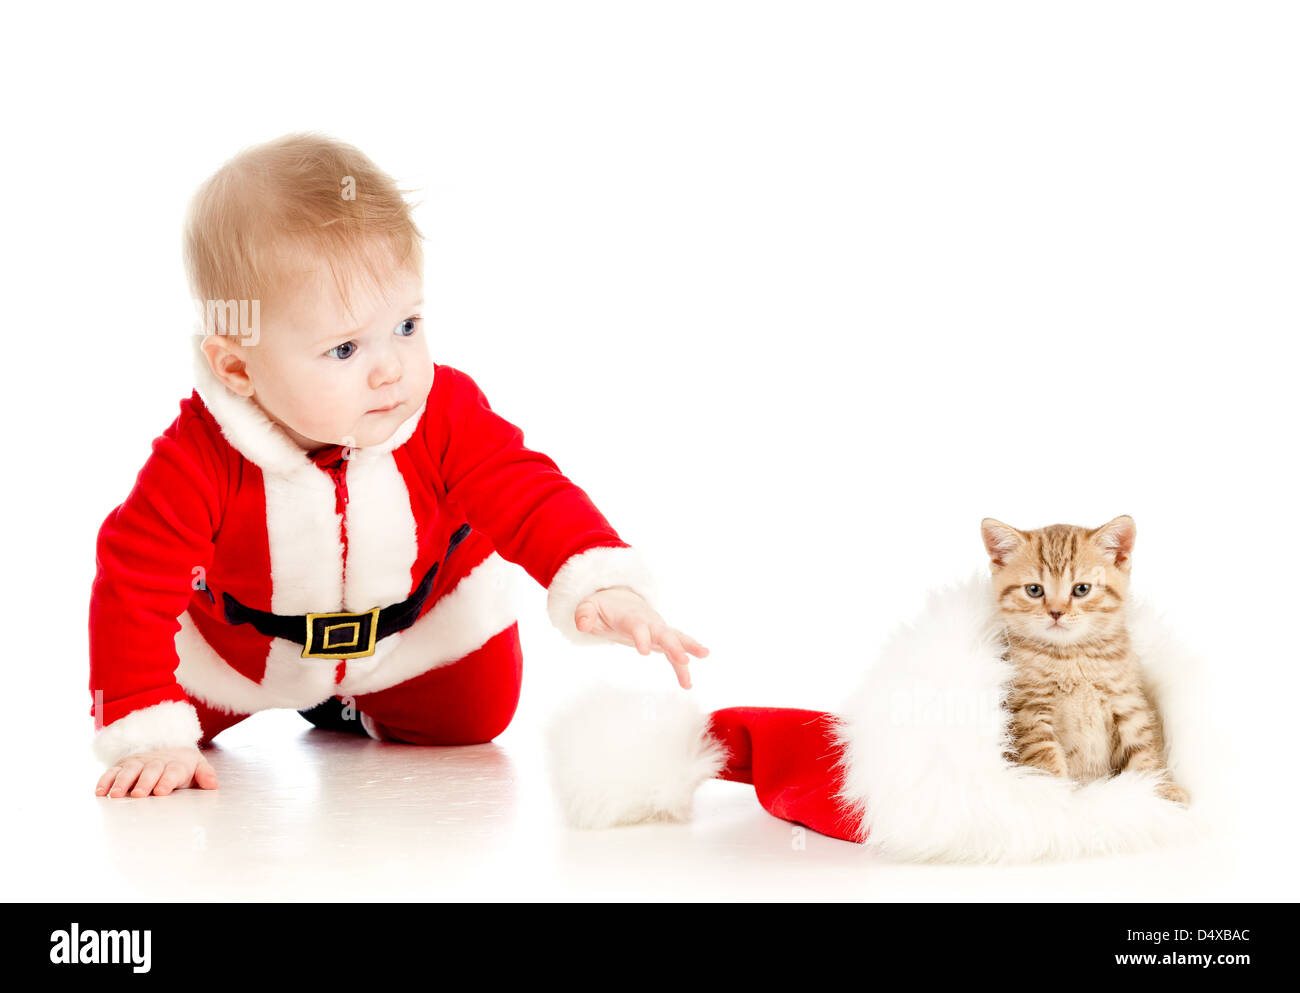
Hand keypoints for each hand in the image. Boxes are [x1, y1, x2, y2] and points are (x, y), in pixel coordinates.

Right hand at [95, 746, 218, 797]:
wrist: (167, 747)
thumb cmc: (183, 765)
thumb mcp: (197, 766)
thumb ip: (205, 774)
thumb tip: (213, 784)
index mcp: (175, 764)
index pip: (172, 771)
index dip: (167, 780)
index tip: (162, 791)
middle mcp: (154, 762)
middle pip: (149, 771)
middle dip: (144, 782)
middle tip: (139, 795)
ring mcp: (137, 763)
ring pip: (129, 771)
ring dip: (122, 782)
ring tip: (117, 795)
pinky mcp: (122, 765)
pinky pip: (112, 772)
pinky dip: (105, 780)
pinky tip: (100, 792)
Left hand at [574, 587, 708, 688]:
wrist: (619, 599)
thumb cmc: (603, 606)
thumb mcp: (588, 607)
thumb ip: (584, 614)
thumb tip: (582, 624)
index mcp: (630, 616)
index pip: (638, 626)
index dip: (642, 637)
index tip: (644, 652)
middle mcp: (649, 622)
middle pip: (664, 632)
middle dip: (674, 645)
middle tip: (684, 659)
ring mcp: (658, 629)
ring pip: (676, 639)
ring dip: (689, 649)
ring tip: (705, 656)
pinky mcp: (661, 639)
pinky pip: (675, 652)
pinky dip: (683, 666)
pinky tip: (689, 684)